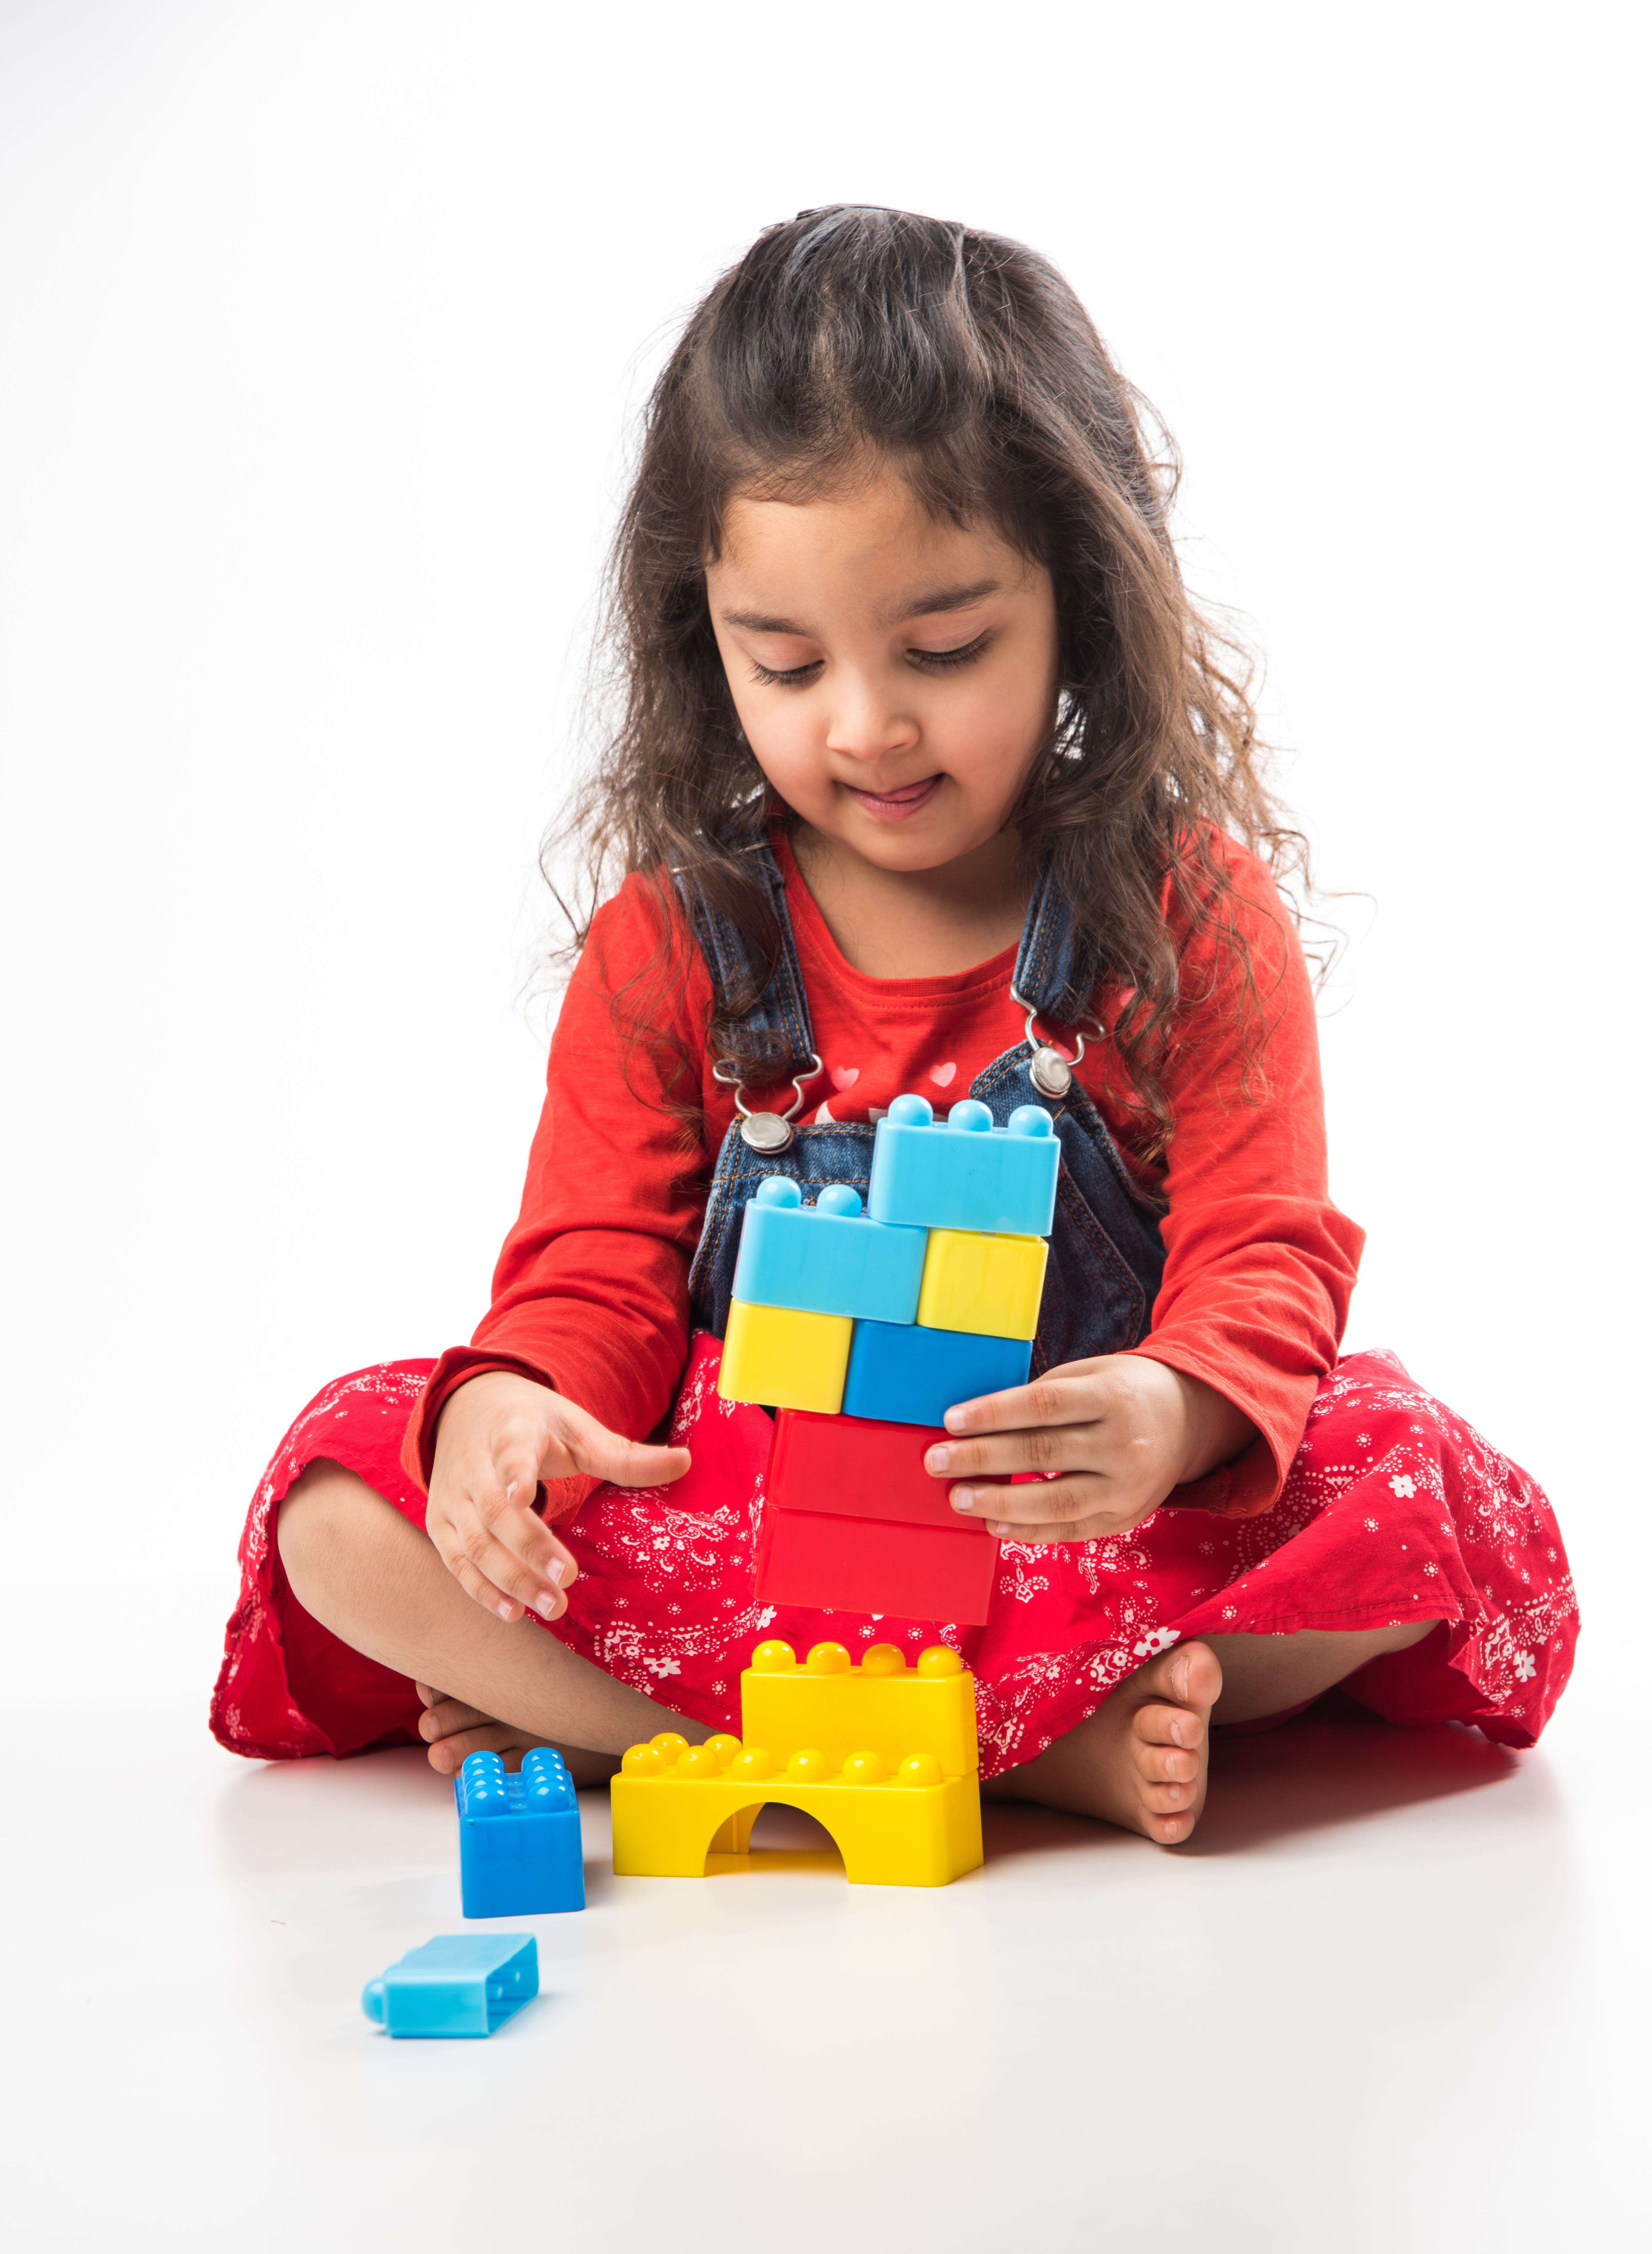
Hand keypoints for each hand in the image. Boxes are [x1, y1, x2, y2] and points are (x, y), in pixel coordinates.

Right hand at [426, 1370, 689, 1622]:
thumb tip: (686, 1461)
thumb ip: (626, 1454)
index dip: (515, 1471)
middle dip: (529, 1547)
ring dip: (510, 1578)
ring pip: (474, 1542)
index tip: (522, 1493)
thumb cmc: (536, 1425)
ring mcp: (452, 1496)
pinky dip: (481, 1589)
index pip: (510, 1450)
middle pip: (495, 1509)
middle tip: (568, 1579)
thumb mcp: (578, 1429)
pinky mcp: (440, 1522)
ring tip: (551, 1606)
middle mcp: (473, 1463)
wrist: (466, 1410)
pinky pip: (457, 1561)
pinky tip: (513, 1613)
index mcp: (511, 1430)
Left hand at [923, 1354, 1256, 1542]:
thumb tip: (980, 1423)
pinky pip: (1072, 1529)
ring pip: (1057, 1501)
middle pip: (1043, 1453)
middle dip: (983, 1459)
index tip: (951, 1420)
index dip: (994, 1414)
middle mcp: (1125, 1444)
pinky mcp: (1127, 1517)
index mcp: (1113, 1397)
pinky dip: (1030, 1531)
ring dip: (1001, 1502)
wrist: (1190, 1420)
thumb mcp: (1091, 1375)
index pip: (1044, 1406)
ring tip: (959, 1498)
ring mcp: (1129, 1487)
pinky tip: (994, 1524)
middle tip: (937, 1461)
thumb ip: (1044, 1396)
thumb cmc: (1123, 1390)